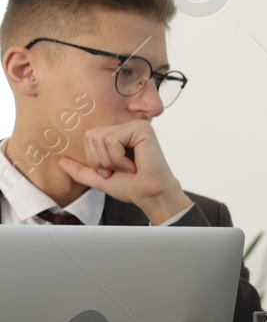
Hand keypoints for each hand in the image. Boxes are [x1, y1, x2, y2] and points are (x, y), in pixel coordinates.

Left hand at [59, 120, 188, 224]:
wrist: (151, 196)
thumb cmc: (132, 187)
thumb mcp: (100, 178)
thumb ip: (80, 169)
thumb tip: (60, 161)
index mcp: (119, 134)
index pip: (89, 137)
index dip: (94, 159)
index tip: (113, 170)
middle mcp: (127, 127)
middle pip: (92, 136)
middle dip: (101, 160)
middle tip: (120, 170)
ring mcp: (136, 126)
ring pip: (101, 138)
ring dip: (111, 161)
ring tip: (128, 168)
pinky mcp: (142, 129)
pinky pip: (113, 140)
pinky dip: (119, 159)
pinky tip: (134, 165)